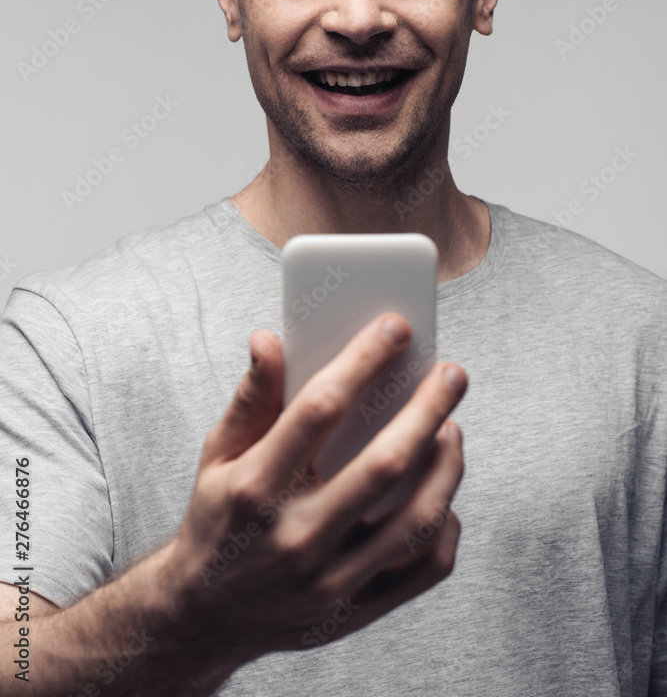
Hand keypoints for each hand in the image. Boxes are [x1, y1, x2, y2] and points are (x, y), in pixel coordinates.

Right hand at [170, 312, 466, 665]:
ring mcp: (329, 582)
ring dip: (446, 466)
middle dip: (428, 409)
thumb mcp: (217, 455)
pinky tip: (442, 494)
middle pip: (384, 465)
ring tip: (451, 429)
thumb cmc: (217, 520)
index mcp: (255, 488)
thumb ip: (250, 397)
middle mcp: (295, 537)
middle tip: (452, 374)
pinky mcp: (354, 612)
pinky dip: (445, 527)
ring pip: (416, 520)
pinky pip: (423, 570)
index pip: (319, 409)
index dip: (363, 361)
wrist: (202, 618)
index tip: (396, 328)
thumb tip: (269, 339)